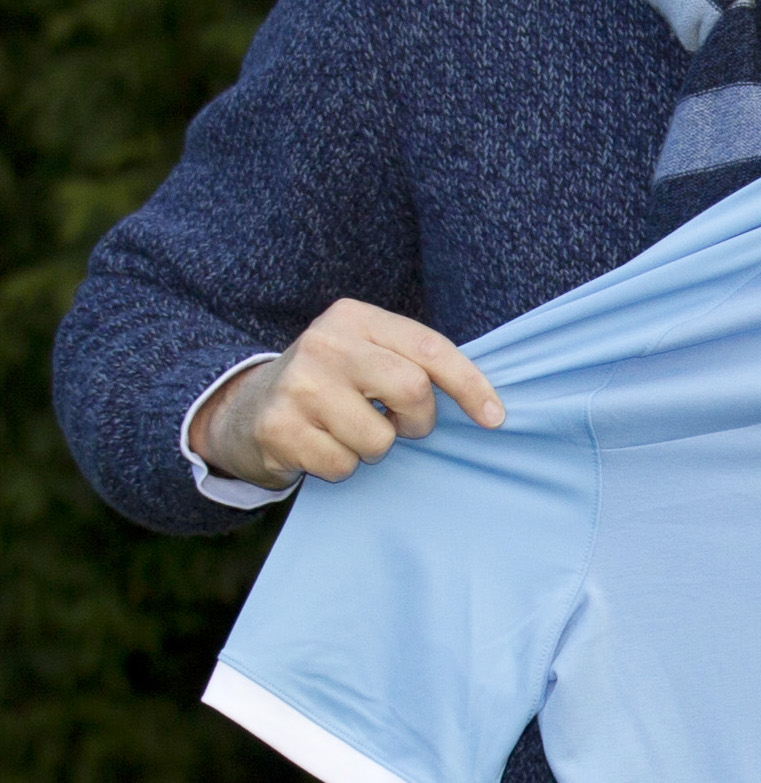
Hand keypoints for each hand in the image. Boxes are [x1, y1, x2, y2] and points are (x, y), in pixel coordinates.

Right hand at [189, 298, 502, 488]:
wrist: (243, 408)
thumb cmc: (330, 382)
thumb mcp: (367, 354)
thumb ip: (413, 362)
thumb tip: (487, 402)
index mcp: (354, 317)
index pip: (430, 348)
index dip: (470, 385)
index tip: (495, 418)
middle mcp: (325, 343)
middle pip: (411, 389)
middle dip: (419, 420)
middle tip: (404, 426)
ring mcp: (297, 385)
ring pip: (379, 438)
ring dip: (375, 448)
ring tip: (350, 432)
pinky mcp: (277, 428)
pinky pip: (342, 464)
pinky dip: (342, 466)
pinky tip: (321, 446)